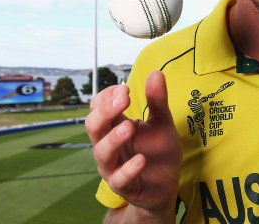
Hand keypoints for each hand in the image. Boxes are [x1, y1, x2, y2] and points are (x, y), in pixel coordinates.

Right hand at [85, 71, 180, 218]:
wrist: (166, 185)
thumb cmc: (158, 151)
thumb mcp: (162, 122)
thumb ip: (157, 101)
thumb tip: (156, 72)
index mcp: (114, 126)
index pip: (97, 107)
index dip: (106, 97)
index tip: (124, 89)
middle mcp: (108, 145)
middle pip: (93, 126)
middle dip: (104, 112)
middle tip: (124, 99)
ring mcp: (113, 166)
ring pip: (101, 152)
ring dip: (113, 139)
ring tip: (129, 127)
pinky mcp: (125, 186)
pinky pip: (119, 179)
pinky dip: (128, 169)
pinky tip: (141, 159)